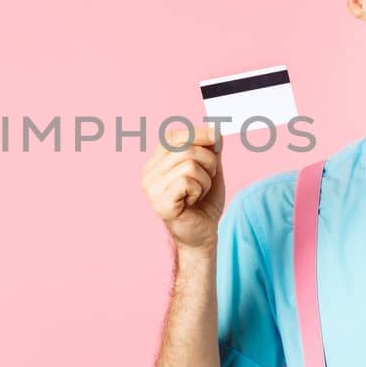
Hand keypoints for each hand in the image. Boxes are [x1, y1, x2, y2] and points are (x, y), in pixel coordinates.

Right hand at [141, 126, 224, 251]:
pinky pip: (187, 181)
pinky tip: (192, 202)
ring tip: (198, 193)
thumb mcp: (211, 171)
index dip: (198, 133)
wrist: (204, 235)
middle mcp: (149, 172)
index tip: (216, 138)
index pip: (173, 136)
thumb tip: (214, 131)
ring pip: (189, 164)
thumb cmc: (204, 203)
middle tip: (207, 179)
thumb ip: (210, 150)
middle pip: (186, 148)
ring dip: (205, 180)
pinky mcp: (159, 202)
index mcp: (157, 162)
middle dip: (208, 162)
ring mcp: (151, 188)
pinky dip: (199, 190)